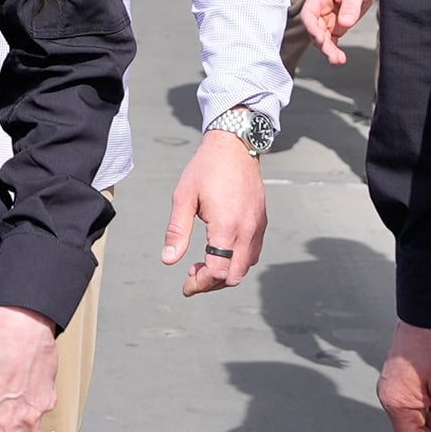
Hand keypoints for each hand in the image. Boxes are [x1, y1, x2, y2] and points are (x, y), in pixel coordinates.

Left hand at [160, 128, 268, 294]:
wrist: (235, 145)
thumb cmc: (207, 168)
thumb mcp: (184, 197)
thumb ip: (177, 231)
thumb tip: (168, 260)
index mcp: (227, 227)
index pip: (217, 272)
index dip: (200, 284)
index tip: (186, 286)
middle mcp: (247, 231)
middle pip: (233, 276)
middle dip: (212, 283)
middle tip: (192, 275)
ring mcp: (257, 227)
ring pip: (245, 267)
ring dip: (225, 274)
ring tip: (203, 263)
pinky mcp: (261, 222)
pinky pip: (253, 254)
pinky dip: (236, 262)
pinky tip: (220, 252)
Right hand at [303, 0, 379, 63]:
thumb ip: (350, 6)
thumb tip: (345, 23)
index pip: (308, 14)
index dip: (312, 28)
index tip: (321, 40)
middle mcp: (320, 8)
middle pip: (315, 29)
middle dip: (322, 44)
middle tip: (333, 57)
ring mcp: (327, 17)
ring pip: (322, 37)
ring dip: (328, 49)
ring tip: (339, 60)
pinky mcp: (337, 24)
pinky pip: (331, 39)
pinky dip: (334, 48)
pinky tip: (340, 58)